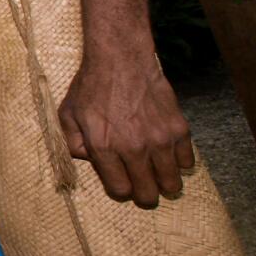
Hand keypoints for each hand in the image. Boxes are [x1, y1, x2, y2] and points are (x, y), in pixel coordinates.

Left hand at [57, 53, 193, 206]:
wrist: (120, 59)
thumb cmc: (91, 86)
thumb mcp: (67, 114)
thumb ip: (72, 144)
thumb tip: (86, 161)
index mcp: (104, 147)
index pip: (120, 190)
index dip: (120, 190)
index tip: (121, 183)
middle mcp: (134, 148)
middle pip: (148, 194)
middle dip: (144, 196)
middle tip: (143, 188)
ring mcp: (160, 139)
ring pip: (172, 183)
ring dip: (165, 183)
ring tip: (158, 176)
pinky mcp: (179, 128)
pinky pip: (188, 161)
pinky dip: (179, 162)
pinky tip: (168, 154)